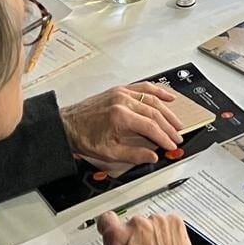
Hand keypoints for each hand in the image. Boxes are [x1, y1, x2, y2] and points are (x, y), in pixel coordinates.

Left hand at [61, 81, 184, 163]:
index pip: (150, 127)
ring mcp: (122, 93)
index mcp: (120, 116)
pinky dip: (158, 91)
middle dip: (169, 126)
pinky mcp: (119, 90)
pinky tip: (168, 96)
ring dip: (167, 111)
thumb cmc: (83, 137)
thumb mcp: (108, 153)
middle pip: (154, 113)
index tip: (171, 145)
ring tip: (177, 122)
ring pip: (152, 99)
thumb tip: (152, 156)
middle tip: (177, 136)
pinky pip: (143, 87)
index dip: (164, 137)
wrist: (66, 125)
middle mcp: (122, 101)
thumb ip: (133, 154)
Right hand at [99, 211, 199, 244]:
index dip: (110, 225)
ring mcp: (156, 221)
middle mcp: (136, 225)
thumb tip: (113, 244)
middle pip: (133, 224)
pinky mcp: (174, 222)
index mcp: (117, 237)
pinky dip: (169, 233)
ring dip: (154, 235)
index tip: (113, 226)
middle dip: (137, 237)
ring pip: (152, 224)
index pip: (107, 219)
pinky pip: (168, 224)